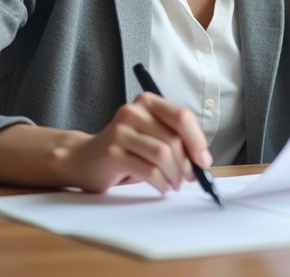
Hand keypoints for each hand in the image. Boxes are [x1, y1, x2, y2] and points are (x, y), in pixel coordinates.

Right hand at [61, 92, 211, 193]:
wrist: (85, 159)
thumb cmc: (126, 148)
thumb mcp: (152, 135)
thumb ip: (175, 139)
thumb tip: (203, 160)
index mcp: (147, 102)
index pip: (182, 117)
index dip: (197, 141)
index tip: (204, 161)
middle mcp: (133, 112)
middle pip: (173, 139)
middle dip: (187, 164)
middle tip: (190, 178)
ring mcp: (120, 131)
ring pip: (162, 155)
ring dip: (175, 175)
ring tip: (175, 184)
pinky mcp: (112, 153)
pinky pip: (148, 171)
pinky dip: (161, 183)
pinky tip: (162, 188)